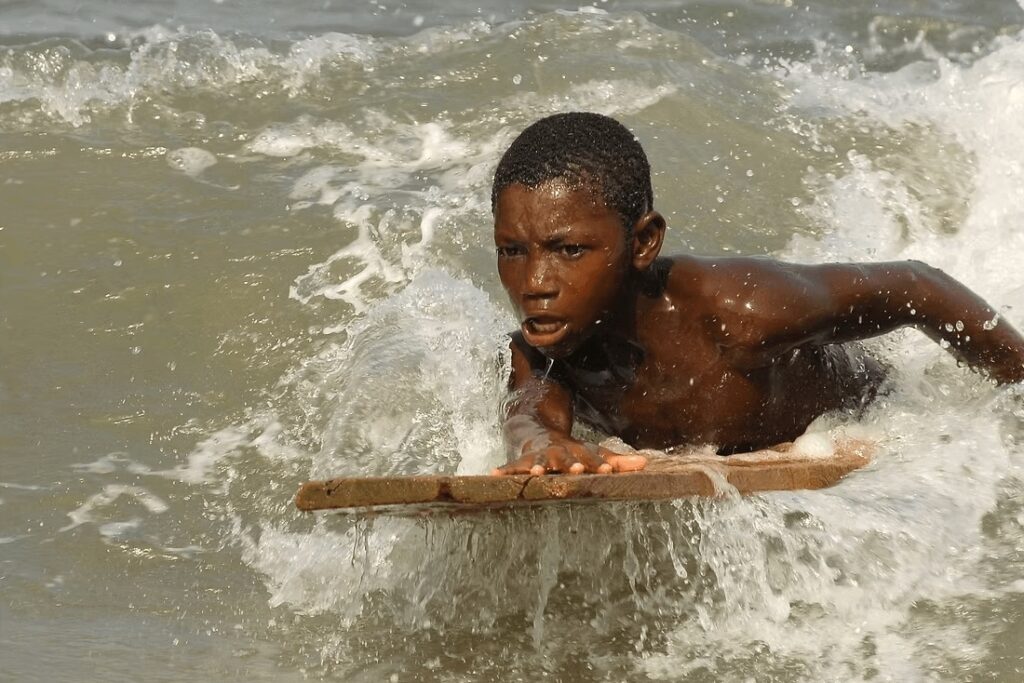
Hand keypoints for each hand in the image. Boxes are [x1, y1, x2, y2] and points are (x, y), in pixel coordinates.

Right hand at [491, 434, 646, 475]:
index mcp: (577, 453)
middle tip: (575, 469)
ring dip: (536, 465)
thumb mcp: (594, 454)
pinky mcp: (521, 461)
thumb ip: (618, 461)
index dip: (598, 463)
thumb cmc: (572, 451)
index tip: (606, 469)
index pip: (590, 458)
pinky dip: (502, 471)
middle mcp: (559, 453)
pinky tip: (492, 476)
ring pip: (538, 461)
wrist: (539, 432)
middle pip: (565, 458)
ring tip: (535, 471)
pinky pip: (510, 467)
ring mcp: (539, 456)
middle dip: (569, 464)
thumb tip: (645, 464)